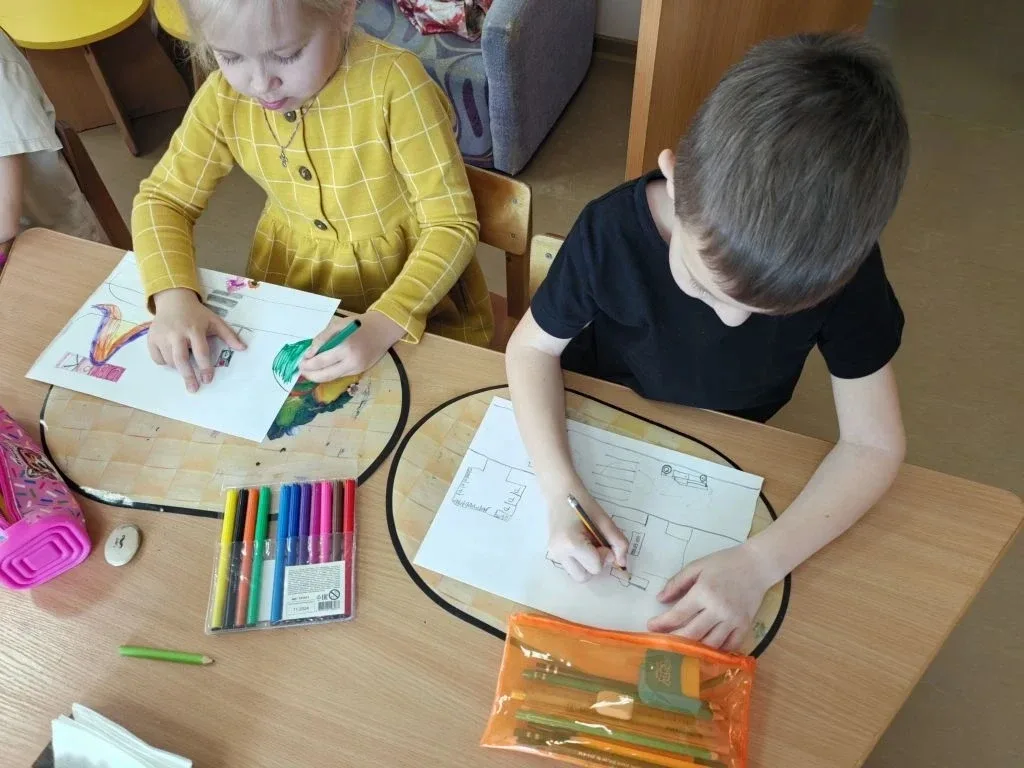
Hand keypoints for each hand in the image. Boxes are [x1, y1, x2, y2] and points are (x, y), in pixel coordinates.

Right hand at [149, 288, 245, 392]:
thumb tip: (243, 349)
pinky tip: (172, 358)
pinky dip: (164, 361)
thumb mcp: (215, 321)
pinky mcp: (151, 338)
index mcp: (194, 329)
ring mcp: (161, 335)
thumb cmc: (197, 314)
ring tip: (185, 366)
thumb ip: (229, 335)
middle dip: (187, 376)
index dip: (205, 367)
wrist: (173, 300)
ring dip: (178, 368)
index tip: (208, 379)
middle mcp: (176, 333)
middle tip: (193, 389)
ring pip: (169, 360)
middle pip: (181, 359)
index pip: (201, 351)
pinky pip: (157, 357)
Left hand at [299, 310, 404, 382]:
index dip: (308, 364)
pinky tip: (323, 369)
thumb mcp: (338, 325)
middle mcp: (352, 362)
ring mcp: (357, 368)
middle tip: (301, 370)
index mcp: (345, 348)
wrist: (384, 329)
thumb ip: (322, 339)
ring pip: (333, 378)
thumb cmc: (360, 324)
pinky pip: (341, 375)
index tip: (299, 362)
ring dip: (318, 376)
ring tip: (309, 371)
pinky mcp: (360, 371)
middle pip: (326, 375)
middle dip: (311, 375)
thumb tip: (308, 354)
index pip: (321, 362)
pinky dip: (329, 373)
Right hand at [547, 488, 628, 581]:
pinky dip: (580, 561)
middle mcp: (559, 553)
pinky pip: (572, 567)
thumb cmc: (584, 504)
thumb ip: (618, 543)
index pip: (595, 567)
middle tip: (596, 545)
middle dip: (595, 564)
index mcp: (571, 544)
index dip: (605, 555)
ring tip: (587, 544)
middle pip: (584, 577)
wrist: (560, 493)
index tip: (602, 540)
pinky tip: (580, 544)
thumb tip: (622, 563)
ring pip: (577, 575)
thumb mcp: (605, 521)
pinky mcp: (552, 553)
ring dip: (587, 564)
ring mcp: (553, 554)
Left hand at [647, 543, 774, 649]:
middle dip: (673, 640)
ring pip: (710, 644)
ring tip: (681, 648)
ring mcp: (733, 620)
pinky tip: (705, 650)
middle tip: (661, 642)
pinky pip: (729, 646)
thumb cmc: (724, 563)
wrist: (757, 565)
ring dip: (694, 649)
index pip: (678, 614)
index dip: (661, 623)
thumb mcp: (697, 566)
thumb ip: (677, 583)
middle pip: (692, 633)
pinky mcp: (745, 626)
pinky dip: (717, 651)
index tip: (650, 627)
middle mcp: (718, 609)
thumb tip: (659, 599)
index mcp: (704, 592)